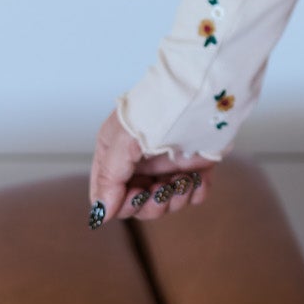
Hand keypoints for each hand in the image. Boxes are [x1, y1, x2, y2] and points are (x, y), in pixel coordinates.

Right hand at [88, 106, 216, 225]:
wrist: (202, 90)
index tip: (137, 194)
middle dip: (151, 204)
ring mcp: (168, 164)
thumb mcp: (124, 139)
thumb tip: (101, 213)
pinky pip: (193, 193)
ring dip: (174, 199)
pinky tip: (198, 179)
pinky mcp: (196, 165)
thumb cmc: (158, 106)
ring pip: (165, 203)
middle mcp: (140, 163)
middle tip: (163, 188)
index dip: (122, 204)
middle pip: (138, 205)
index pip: (108, 196)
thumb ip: (109, 177)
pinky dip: (196, 191)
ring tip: (183, 179)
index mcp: (116, 153)